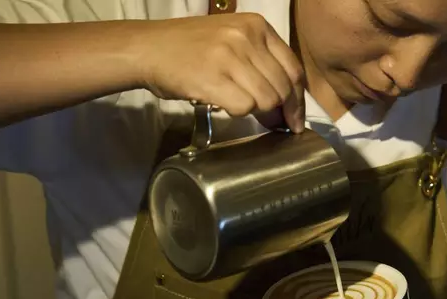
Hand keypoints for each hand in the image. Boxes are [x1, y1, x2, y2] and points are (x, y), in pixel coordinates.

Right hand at [134, 13, 304, 132]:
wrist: (148, 47)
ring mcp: (229, 56)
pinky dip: (238, 112)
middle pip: (283, 88)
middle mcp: (246, 37)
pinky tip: (224, 104)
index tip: (295, 118)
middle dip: (281, 112)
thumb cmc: (190, 48)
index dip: (298, 100)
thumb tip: (285, 106)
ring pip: (267, 100)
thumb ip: (261, 63)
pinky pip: (244, 107)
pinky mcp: (213, 78)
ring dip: (257, 112)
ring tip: (238, 106)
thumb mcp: (232, 39)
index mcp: (257, 25)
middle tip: (272, 124)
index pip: (293, 69)